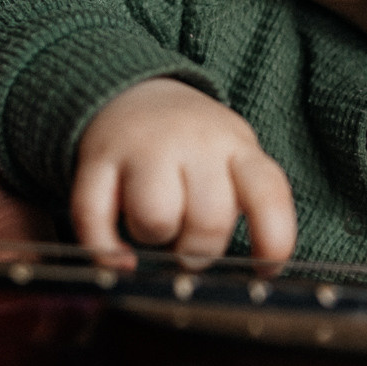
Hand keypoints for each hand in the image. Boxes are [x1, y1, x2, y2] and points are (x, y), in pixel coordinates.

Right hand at [72, 77, 296, 261]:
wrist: (135, 92)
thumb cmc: (195, 145)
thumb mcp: (234, 156)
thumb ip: (246, 202)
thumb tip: (251, 273)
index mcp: (236, 147)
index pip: (268, 195)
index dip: (272, 243)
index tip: (264, 270)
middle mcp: (193, 143)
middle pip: (208, 221)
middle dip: (200, 253)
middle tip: (191, 250)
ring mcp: (143, 147)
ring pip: (155, 219)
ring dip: (154, 239)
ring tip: (156, 227)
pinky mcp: (97, 159)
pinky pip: (93, 217)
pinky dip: (105, 250)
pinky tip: (119, 257)